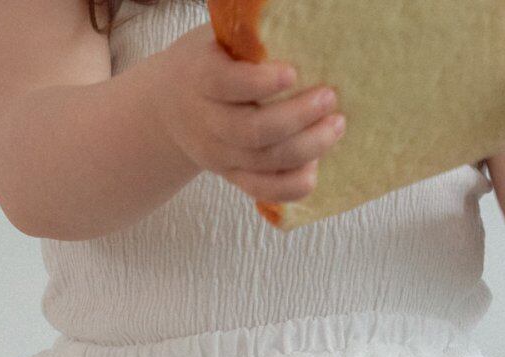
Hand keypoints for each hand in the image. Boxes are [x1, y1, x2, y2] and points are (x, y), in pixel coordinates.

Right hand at [151, 23, 345, 204]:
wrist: (169, 106)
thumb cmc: (207, 61)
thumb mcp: (216, 40)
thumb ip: (247, 36)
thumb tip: (298, 18)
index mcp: (201, 79)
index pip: (227, 84)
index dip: (260, 82)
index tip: (293, 72)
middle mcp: (207, 122)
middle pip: (253, 131)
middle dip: (297, 118)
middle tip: (330, 98)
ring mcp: (219, 155)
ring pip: (264, 162)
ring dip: (307, 147)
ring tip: (336, 126)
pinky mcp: (231, 176)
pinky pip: (262, 190)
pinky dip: (291, 185)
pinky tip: (315, 168)